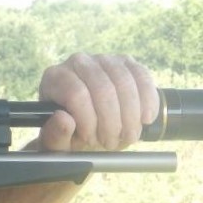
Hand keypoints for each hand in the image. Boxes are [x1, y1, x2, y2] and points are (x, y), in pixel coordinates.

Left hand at [37, 53, 159, 151]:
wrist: (89, 127)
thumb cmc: (69, 134)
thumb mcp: (57, 143)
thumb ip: (55, 135)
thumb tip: (64, 119)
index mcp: (54, 78)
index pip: (77, 94)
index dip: (89, 121)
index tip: (92, 140)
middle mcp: (78, 62)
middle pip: (103, 89)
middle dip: (112, 122)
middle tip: (111, 143)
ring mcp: (103, 59)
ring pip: (125, 83)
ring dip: (130, 116)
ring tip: (126, 136)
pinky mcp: (126, 62)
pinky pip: (142, 76)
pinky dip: (148, 101)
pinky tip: (145, 119)